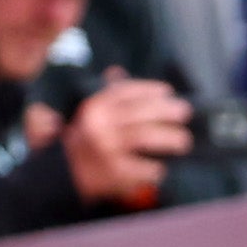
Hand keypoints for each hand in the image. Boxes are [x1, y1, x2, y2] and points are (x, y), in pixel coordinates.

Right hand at [64, 76, 190, 209]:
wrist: (61, 175)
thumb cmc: (82, 142)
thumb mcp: (87, 115)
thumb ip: (105, 95)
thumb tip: (118, 71)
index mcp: (95, 108)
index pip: (126, 92)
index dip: (150, 89)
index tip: (168, 91)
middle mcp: (100, 125)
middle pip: (141, 113)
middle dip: (168, 111)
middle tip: (185, 113)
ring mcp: (107, 149)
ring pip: (145, 137)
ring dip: (170, 138)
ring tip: (183, 141)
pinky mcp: (113, 172)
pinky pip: (143, 168)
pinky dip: (156, 169)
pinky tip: (163, 169)